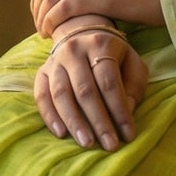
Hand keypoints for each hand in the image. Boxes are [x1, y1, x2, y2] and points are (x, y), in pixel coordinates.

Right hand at [35, 26, 150, 150]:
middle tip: (109, 145)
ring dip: (74, 122)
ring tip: (86, 143)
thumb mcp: (131, 62)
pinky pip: (41, 95)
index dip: (119, 111)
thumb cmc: (112, 54)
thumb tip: (126, 112)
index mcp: (100, 45)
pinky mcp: (42, 71)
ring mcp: (55, 60)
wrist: (81, 31)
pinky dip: (50, 116)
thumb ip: (133, 86)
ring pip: (61, 94)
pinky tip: (61, 133)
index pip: (109, 83)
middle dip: (98, 121)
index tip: (128, 135)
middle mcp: (74, 51)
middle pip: (85, 91)